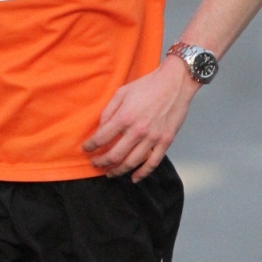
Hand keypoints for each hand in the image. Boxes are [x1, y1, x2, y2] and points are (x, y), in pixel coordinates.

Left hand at [83, 56, 199, 181]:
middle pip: (114, 155)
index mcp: (125, 117)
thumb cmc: (148, 85)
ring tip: (110, 173)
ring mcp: (153, 138)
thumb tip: (100, 128)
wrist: (175, 83)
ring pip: (131, 162)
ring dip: (118, 171)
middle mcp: (137, 130)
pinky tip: (133, 178)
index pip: (101, 138)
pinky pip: (153, 163)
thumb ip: (109, 111)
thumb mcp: (122, 92)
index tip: (86, 149)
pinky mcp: (165, 141)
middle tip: (95, 164)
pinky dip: (142, 173)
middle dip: (101, 162)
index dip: (90, 146)